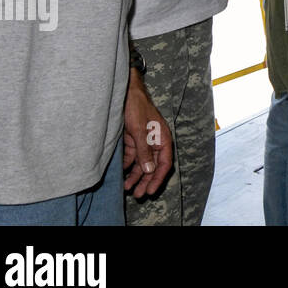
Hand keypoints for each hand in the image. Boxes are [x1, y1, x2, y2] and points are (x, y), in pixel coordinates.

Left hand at [123, 68, 172, 197]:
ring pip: (142, 163)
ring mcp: (143, 141)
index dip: (158, 178)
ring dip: (136, 176)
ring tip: (127, 188)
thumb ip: (144, 151)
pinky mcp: (132, 140)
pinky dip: (128, 167)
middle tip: (138, 195)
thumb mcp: (140, 130)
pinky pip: (132, 157)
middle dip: (146, 180)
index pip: (164, 163)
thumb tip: (149, 170)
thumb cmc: (136, 107)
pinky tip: (122, 174)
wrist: (124, 92)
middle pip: (153, 166)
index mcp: (162, 138)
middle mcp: (154, 141)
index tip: (150, 190)